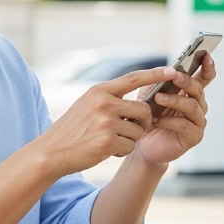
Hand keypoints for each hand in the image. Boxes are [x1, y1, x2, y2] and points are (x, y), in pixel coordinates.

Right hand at [38, 67, 175, 176]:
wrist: (51, 152)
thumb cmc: (72, 130)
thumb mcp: (87, 105)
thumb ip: (110, 99)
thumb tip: (139, 101)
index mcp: (100, 91)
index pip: (133, 78)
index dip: (155, 74)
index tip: (172, 70)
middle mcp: (104, 103)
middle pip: (144, 109)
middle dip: (143, 122)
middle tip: (131, 129)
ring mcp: (106, 122)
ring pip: (139, 130)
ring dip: (130, 138)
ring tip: (110, 140)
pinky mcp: (108, 141)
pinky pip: (130, 146)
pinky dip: (122, 150)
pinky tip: (106, 150)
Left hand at [135, 53, 215, 165]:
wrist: (143, 145)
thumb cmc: (149, 117)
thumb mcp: (150, 94)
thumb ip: (159, 80)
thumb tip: (167, 69)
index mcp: (191, 93)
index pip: (204, 76)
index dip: (207, 66)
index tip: (206, 54)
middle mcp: (198, 106)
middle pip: (199, 89)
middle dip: (187, 81)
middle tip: (175, 75)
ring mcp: (198, 122)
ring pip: (193, 106)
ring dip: (175, 100)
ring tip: (158, 97)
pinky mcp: (194, 137)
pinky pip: (185, 125)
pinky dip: (170, 120)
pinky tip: (157, 119)